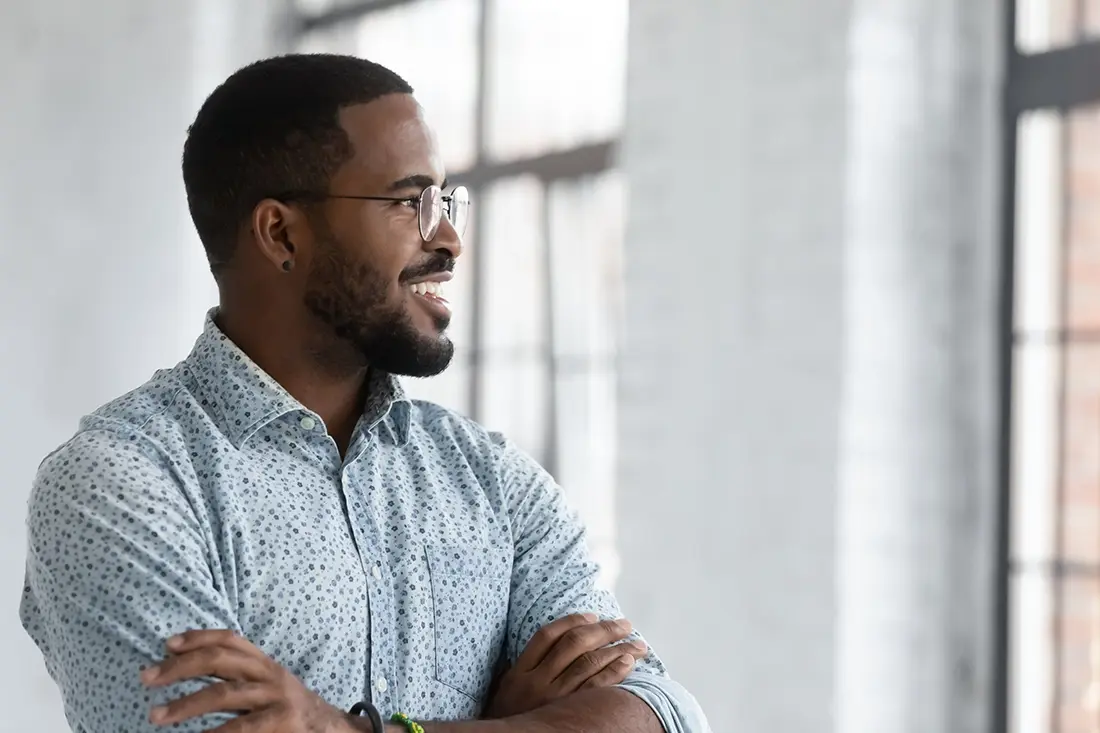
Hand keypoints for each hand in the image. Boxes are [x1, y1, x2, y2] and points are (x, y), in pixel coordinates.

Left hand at [140, 630, 351, 732]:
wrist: (333, 731)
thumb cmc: (291, 711)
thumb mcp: (269, 687)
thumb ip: (239, 678)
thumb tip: (188, 670)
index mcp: (265, 664)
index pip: (230, 640)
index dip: (199, 637)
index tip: (167, 644)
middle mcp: (270, 675)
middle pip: (220, 660)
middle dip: (180, 667)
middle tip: (147, 678)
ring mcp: (277, 698)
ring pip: (225, 693)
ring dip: (186, 704)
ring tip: (155, 715)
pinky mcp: (282, 722)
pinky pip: (242, 727)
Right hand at [483, 613, 647, 718]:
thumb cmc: (512, 717)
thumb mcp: (509, 688)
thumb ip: (524, 666)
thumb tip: (553, 642)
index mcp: (520, 671)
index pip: (548, 635)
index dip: (572, 621)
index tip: (593, 616)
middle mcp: (537, 682)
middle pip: (574, 644)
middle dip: (604, 630)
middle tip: (624, 625)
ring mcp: (554, 698)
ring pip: (589, 663)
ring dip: (617, 650)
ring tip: (636, 644)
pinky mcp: (570, 713)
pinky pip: (596, 688)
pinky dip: (614, 671)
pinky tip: (628, 663)